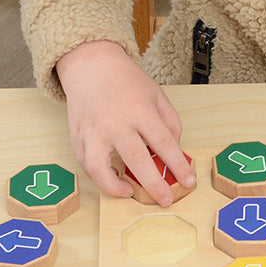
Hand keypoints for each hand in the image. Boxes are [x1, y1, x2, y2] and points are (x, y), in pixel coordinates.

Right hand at [54, 40, 192, 204]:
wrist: (92, 67)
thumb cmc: (126, 81)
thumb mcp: (157, 95)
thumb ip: (170, 122)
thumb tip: (175, 152)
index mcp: (140, 110)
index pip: (163, 143)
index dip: (177, 165)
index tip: (188, 180)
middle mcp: (115, 122)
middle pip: (136, 160)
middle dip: (154, 184)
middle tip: (166, 199)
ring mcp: (93, 131)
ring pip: (100, 168)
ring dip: (115, 187)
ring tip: (131, 193)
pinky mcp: (77, 137)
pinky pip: (86, 165)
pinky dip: (99, 178)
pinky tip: (113, 180)